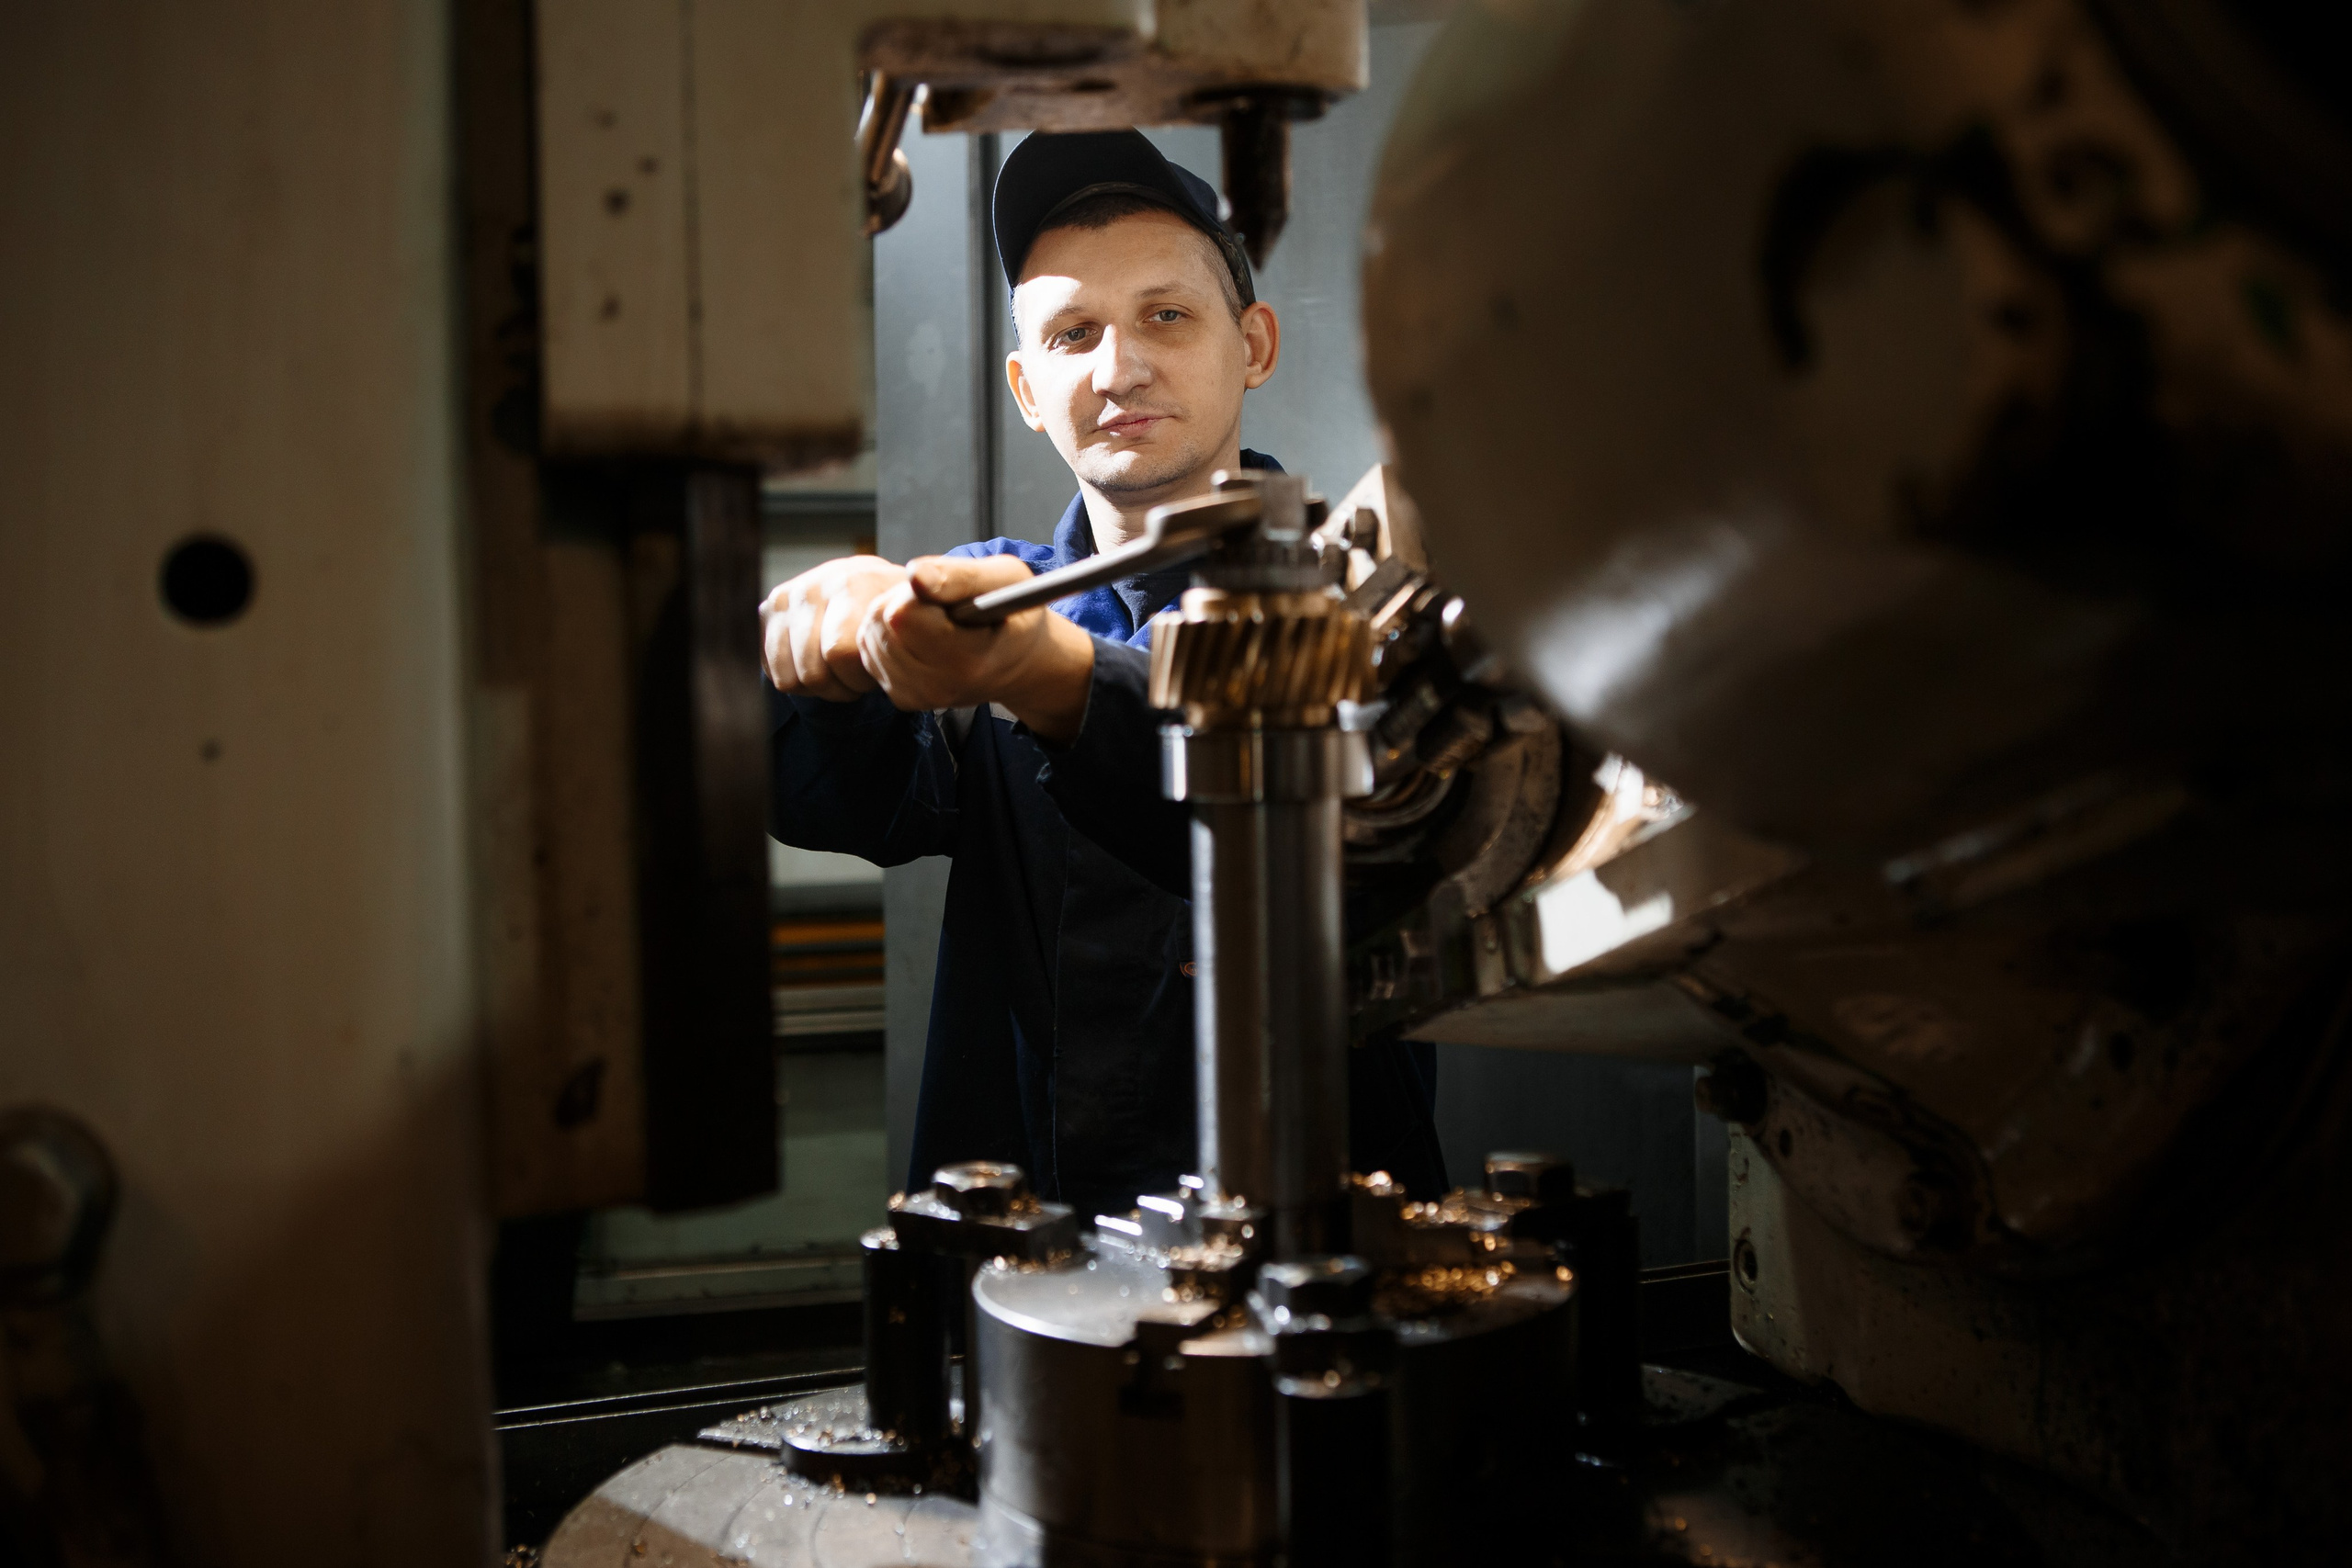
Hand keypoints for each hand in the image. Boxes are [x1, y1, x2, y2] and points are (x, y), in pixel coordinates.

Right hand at [760, 555, 908, 700]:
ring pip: (791, 678)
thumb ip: (914, 627)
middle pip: (813, 673)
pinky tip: (819, 663)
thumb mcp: (913, 614)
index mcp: (850, 584)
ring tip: (840, 670)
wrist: (866, 581)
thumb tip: (899, 646)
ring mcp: (785, 598)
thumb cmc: (891, 610)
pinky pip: (775, 673)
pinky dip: (799, 680)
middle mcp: (812, 586)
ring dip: (821, 686)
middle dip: (842, 686)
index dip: (860, 677)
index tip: (876, 669)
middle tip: (858, 675)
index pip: (841, 654)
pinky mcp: (767, 612)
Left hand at [860, 555, 1096, 741]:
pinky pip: (869, 650)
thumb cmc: (1014, 614)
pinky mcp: (901, 698)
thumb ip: (960, 575)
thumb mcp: (1006, 580)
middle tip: (940, 604)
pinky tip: (920, 635)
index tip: (944, 592)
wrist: (1020, 662)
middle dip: (902, 600)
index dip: (917, 592)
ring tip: (933, 618)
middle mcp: (940, 687)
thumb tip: (915, 575)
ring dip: (893, 615)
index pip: (904, 614)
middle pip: (882, 621)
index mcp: (969, 660)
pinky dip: (887, 634)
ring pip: (870, 634)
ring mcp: (918, 697)